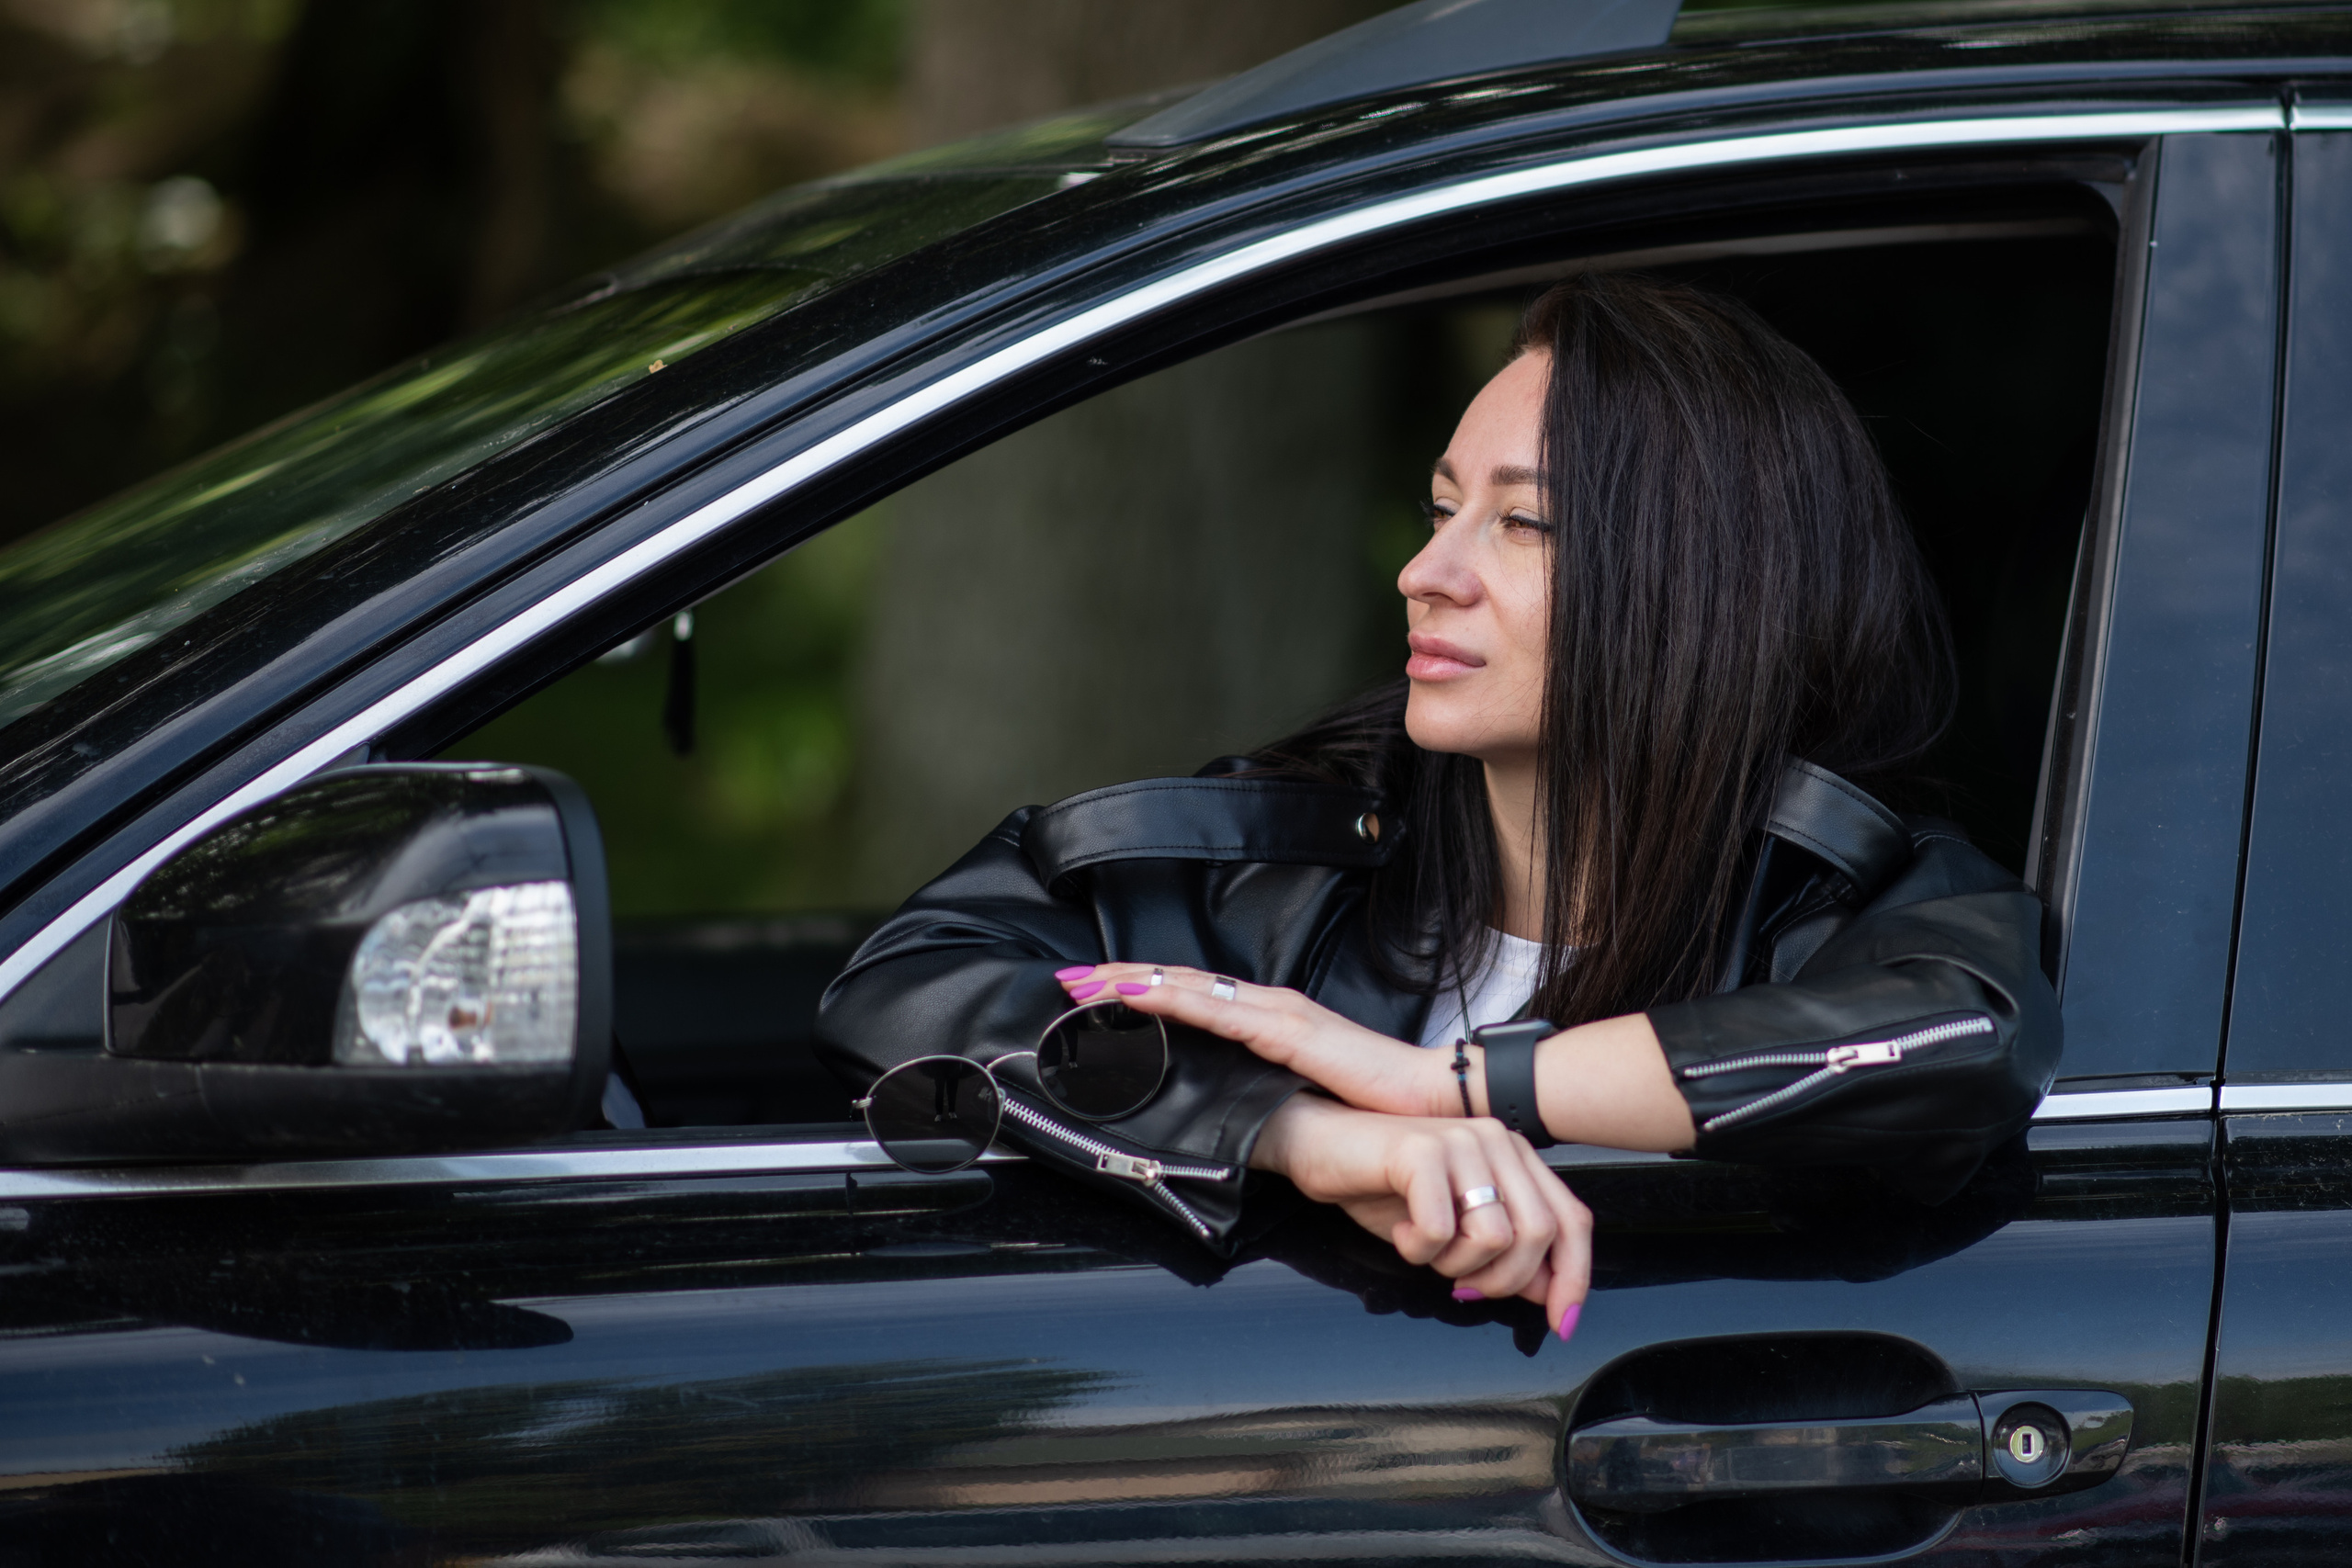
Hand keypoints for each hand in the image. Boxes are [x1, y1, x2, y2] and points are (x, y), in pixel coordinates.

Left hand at [1058, 963, 1695, 1152]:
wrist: (1431, 1102)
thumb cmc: (1375, 1103)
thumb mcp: (1307, 1097)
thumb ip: (1271, 1093)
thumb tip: (1235, 1109)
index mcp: (1269, 1022)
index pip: (1195, 1002)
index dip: (1143, 996)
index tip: (1094, 996)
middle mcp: (1266, 1008)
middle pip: (1179, 987)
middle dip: (1120, 981)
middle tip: (1068, 982)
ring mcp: (1274, 1014)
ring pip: (1186, 990)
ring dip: (1132, 985)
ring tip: (1085, 985)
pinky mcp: (1285, 1030)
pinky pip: (1213, 1010)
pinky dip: (1169, 1000)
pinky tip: (1135, 997)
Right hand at [1251, 1093, 1587, 1339]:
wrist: (1317, 1144)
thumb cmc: (1382, 1187)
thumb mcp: (1453, 1230)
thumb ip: (1504, 1254)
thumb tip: (1550, 1295)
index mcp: (1514, 1156)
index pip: (1571, 1220)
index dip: (1574, 1277)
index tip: (1561, 1323)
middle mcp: (1497, 1140)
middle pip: (1539, 1235)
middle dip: (1502, 1280)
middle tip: (1460, 1285)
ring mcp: (1462, 1141)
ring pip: (1495, 1237)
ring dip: (1453, 1263)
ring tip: (1423, 1246)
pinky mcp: (1423, 1151)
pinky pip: (1441, 1230)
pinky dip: (1418, 1248)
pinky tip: (1400, 1230)